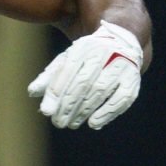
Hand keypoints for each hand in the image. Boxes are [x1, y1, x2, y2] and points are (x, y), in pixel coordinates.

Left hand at [28, 21, 142, 129]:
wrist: (122, 41)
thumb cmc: (87, 56)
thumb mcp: (67, 60)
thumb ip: (50, 76)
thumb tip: (32, 92)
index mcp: (84, 47)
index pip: (67, 70)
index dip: (56, 92)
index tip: (46, 111)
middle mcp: (105, 53)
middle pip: (84, 82)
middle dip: (69, 105)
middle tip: (58, 122)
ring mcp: (120, 65)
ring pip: (100, 90)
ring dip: (84, 110)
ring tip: (72, 124)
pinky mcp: (133, 79)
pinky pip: (121, 98)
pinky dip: (107, 112)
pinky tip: (93, 124)